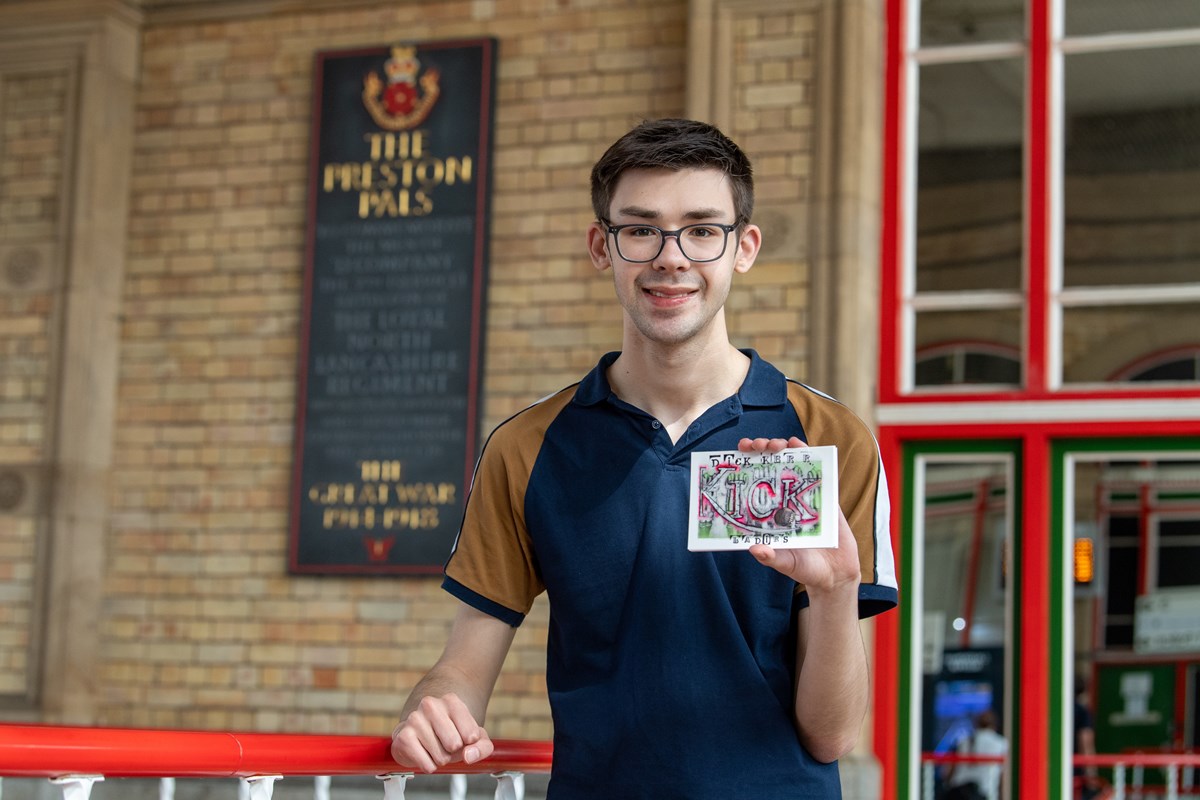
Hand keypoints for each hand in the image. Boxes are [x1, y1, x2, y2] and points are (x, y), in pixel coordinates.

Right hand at [390, 693, 493, 773]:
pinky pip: (427, 764)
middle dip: (454, 752)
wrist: (420, 733)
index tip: (464, 738)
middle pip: (455, 745)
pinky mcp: (403, 736)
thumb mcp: (474, 738)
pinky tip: (425, 754)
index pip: (472, 735)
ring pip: (441, 757)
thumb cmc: (451, 734)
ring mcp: (415, 719)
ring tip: (435, 748)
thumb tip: (469, 756)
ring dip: (441, 759)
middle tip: (447, 744)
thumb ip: (482, 747)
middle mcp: (431, 705)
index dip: (470, 743)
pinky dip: (429, 766)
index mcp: (451, 701)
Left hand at [737, 437, 861, 595]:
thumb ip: (771, 558)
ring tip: (777, 444)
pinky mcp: (826, 496)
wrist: (836, 575)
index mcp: (770, 513)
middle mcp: (784, 501)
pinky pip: (817, 471)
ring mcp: (805, 496)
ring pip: (791, 464)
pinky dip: (808, 455)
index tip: (737, 454)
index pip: (753, 483)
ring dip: (783, 447)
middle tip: (756, 446)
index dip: (744, 466)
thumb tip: (754, 549)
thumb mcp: (786, 564)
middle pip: (770, 467)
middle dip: (762, 450)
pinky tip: (799, 445)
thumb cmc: (805, 569)